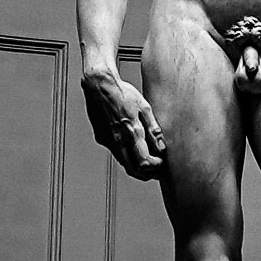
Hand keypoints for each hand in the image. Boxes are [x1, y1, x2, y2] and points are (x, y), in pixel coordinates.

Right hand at [81, 65, 165, 179]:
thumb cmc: (122, 93)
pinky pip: (116, 152)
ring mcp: (108, 141)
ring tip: (147, 161)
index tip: (161, 164)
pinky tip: (132, 148)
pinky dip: (126, 155)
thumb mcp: (144, 107)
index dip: (155, 167)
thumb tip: (161, 147)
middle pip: (132, 169)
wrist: (99, 85)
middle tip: (156, 171)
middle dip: (146, 174)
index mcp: (131, 131)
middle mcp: (118, 140)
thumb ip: (153, 129)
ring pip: (123, 163)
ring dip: (136, 167)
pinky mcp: (102, 138)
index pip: (144, 162)